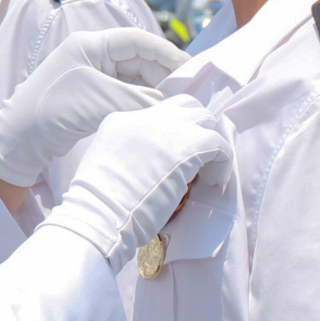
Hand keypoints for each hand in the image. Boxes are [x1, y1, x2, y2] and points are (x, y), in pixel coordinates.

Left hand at [0, 28, 189, 186]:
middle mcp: (91, 55)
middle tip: (186, 96)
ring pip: (133, 79)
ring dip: (153, 93)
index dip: (168, 54)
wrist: (19, 140)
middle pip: (138, 60)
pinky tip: (154, 116)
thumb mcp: (102, 100)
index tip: (191, 72)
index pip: (139, 41)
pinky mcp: (89, 98)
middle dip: (163, 77)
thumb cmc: (55, 110)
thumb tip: (173, 106)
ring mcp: (90, 77)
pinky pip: (123, 95)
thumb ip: (141, 100)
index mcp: (91, 44)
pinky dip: (140, 104)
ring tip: (174, 109)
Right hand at [44, 94, 230, 271]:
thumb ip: (127, 156)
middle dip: (195, 129)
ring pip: (205, 119)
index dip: (172, 136)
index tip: (173, 162)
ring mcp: (167, 128)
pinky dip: (221, 164)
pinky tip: (212, 182)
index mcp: (122, 121)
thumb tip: (151, 167)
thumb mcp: (106, 166)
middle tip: (196, 159)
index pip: (158, 115)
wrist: (99, 213)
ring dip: (209, 144)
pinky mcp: (188, 145)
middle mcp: (145, 118)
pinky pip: (219, 144)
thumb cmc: (98, 204)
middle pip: (185, 107)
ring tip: (205, 172)